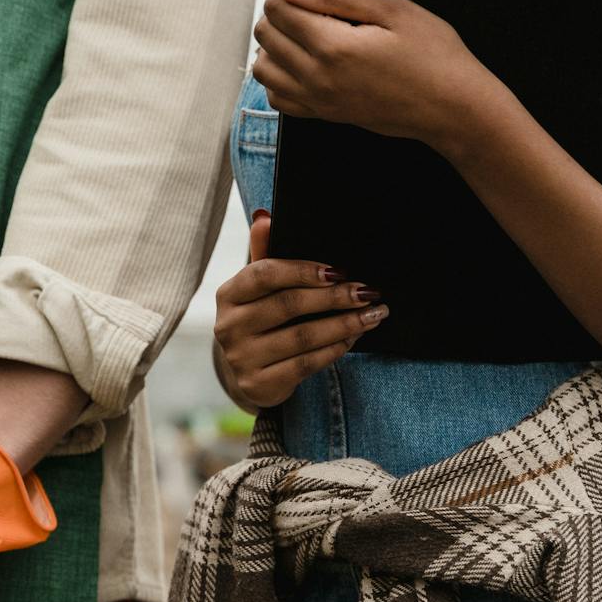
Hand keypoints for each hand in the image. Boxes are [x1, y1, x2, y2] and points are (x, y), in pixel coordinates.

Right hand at [214, 212, 387, 409]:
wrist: (250, 375)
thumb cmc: (262, 321)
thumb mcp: (260, 289)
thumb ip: (265, 253)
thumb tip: (264, 217)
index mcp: (228, 294)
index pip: (265, 274)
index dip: (303, 270)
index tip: (339, 271)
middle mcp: (229, 326)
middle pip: (289, 305)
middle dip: (334, 297)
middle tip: (368, 292)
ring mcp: (241, 358)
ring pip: (302, 337)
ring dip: (344, 324)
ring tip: (372, 315)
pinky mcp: (259, 384)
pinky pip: (305, 364)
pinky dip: (334, 350)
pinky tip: (353, 338)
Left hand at [253, 0, 490, 146]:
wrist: (451, 108)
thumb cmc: (434, 56)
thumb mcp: (392, 8)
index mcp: (333, 48)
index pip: (278, 10)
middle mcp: (318, 79)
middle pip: (265, 36)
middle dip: (278, 13)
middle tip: (308, 5)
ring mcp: (318, 101)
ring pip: (263, 69)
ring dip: (273, 45)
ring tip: (303, 31)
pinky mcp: (324, 115)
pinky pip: (278, 98)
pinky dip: (279, 76)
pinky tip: (302, 61)